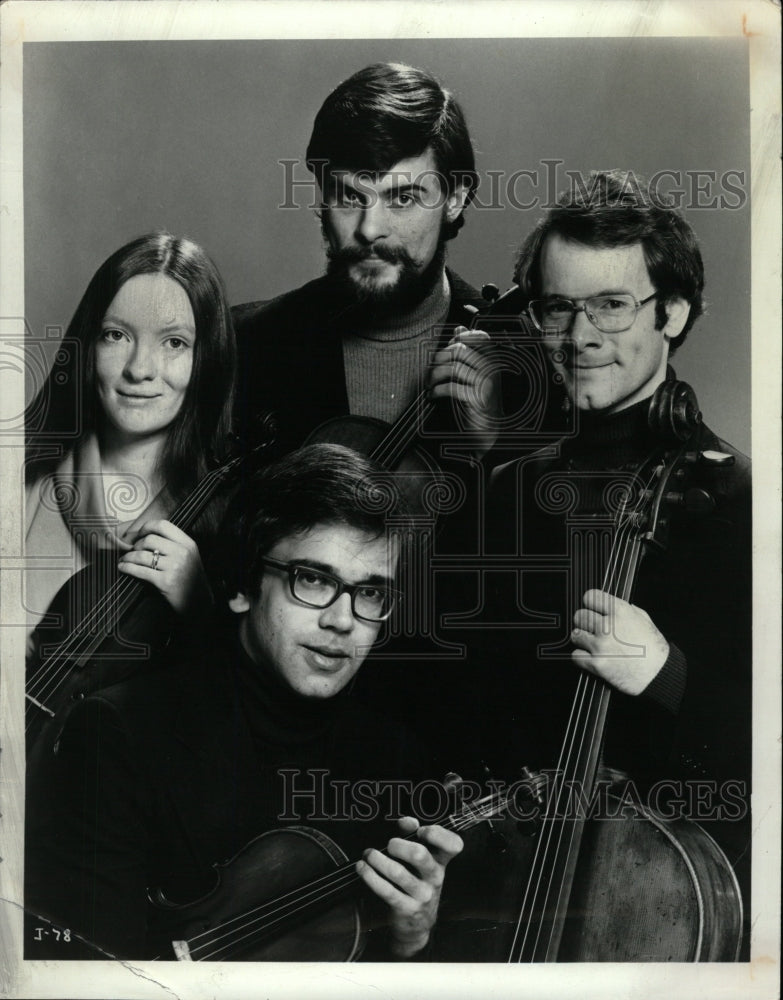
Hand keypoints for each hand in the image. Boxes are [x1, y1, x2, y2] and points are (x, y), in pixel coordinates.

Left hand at [117, 519, 212, 617]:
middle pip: (149, 539)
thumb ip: (173, 545)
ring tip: (124, 560)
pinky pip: (140, 570)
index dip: (146, 527)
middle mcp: (182, 552)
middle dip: (135, 545)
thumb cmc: (191, 580)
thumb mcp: (189, 557)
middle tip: (131, 551)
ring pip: (142, 554)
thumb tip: (145, 536)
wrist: (199, 603)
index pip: (163, 525)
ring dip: (128, 557)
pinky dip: (127, 568)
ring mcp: (174, 567)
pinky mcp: (165, 581)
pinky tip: (123, 568)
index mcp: (188, 544)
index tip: (138, 534)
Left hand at [356, 816, 462, 957]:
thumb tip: (407, 821)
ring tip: (369, 854)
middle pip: (420, 855)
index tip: (420, 830)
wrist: (418, 924)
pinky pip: (386, 890)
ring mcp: (422, 894)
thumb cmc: (418, 883)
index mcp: (441, 861)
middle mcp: (435, 877)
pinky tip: (362, 868)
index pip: (453, 845)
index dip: (437, 834)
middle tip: (389, 844)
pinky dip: (370, 876)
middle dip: (399, 845)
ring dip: (378, 860)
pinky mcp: (406, 908)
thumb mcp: (421, 861)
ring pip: (398, 873)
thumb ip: (412, 836)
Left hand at [428, 326, 501, 458]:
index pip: (481, 337)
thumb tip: (460, 328)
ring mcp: (485, 384)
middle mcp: (491, 370)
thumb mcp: (474, 371)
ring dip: (434, 376)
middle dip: (439, 359)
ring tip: (430, 385)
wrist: (487, 430)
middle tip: (431, 372)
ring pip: (454, 368)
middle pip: (460, 351)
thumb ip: (467, 349)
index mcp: (492, 361)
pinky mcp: (477, 400)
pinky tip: (433, 396)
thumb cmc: (479, 399)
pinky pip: (452, 387)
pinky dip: (437, 391)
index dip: (461, 337)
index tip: (448, 347)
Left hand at [571, 589, 669, 695]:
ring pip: (575, 635)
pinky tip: (591, 657)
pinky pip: (575, 656)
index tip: (592, 608)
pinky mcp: (596, 663)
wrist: (659, 674)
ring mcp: (601, 645)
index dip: (590, 603)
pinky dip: (581, 658)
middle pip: (579, 616)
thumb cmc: (654, 648)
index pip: (590, 597)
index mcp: (620, 612)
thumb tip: (610, 605)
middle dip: (585, 622)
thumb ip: (625, 609)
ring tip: (593, 644)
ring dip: (582, 640)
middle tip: (592, 629)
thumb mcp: (644, 619)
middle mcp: (608, 626)